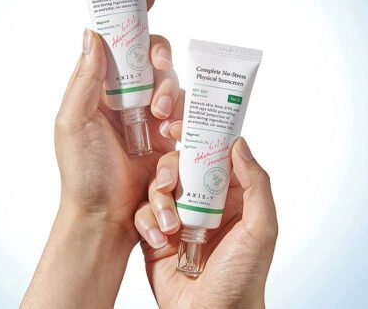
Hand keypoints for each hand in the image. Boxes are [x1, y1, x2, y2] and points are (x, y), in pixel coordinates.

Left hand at [21, 0, 182, 308]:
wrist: (105, 214)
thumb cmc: (82, 170)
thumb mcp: (74, 121)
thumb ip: (84, 78)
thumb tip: (91, 32)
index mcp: (101, 86)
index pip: (118, 43)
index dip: (132, 17)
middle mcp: (127, 95)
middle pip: (152, 57)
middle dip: (160, 55)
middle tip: (157, 66)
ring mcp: (150, 114)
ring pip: (171, 82)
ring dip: (170, 89)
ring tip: (160, 115)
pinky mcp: (169, 134)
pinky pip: (184, 113)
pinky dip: (181, 115)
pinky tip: (171, 130)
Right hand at [134, 128, 277, 308]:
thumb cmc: (242, 277)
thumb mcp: (260, 228)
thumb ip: (255, 184)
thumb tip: (239, 144)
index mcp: (228, 194)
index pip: (212, 154)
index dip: (196, 137)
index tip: (179, 126)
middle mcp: (201, 201)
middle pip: (180, 165)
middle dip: (171, 168)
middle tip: (171, 181)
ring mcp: (177, 215)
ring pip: (158, 185)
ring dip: (159, 199)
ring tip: (170, 225)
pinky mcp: (156, 231)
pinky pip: (144, 212)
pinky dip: (148, 221)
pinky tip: (160, 240)